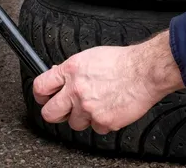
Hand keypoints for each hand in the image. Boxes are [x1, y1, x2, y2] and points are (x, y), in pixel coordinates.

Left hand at [32, 32, 184, 133]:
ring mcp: (88, 108)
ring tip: (98, 104)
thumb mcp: (91, 57)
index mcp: (71, 71)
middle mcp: (76, 90)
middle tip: (63, 110)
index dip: (40, 95)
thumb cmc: (123, 62)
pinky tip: (111, 108)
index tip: (44, 98)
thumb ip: (72, 69)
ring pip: (75, 123)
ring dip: (84, 117)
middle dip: (55, 113)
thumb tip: (59, 76)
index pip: (40, 87)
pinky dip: (103, 121)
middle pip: (50, 113)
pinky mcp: (103, 121)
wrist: (145, 71)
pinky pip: (96, 128)